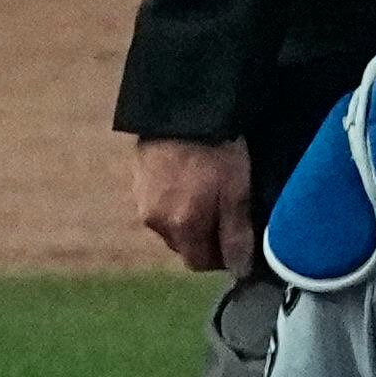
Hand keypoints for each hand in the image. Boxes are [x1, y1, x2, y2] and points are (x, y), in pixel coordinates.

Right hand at [132, 137, 254, 275]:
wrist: (183, 106)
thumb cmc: (217, 150)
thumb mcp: (237, 192)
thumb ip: (237, 236)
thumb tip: (239, 270)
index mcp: (181, 227)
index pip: (198, 263)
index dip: (220, 256)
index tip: (236, 238)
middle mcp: (155, 221)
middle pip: (182, 245)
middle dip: (202, 237)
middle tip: (224, 210)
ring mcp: (141, 198)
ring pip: (168, 223)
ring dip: (185, 217)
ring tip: (205, 189)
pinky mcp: (136, 178)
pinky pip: (157, 201)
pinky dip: (172, 198)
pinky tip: (187, 177)